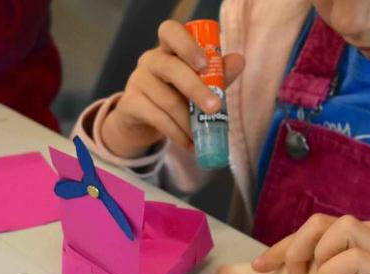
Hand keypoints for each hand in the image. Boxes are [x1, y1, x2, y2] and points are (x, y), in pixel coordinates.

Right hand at [101, 20, 244, 158]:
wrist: (143, 123)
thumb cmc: (176, 96)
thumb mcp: (198, 84)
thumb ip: (218, 74)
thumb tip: (239, 61)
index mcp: (168, 49)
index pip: (171, 32)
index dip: (187, 45)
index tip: (205, 64)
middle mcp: (150, 60)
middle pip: (171, 68)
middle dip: (196, 89)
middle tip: (215, 108)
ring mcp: (137, 81)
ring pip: (167, 100)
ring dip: (188, 121)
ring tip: (202, 136)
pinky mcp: (130, 104)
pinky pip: (157, 118)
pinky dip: (177, 134)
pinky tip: (189, 144)